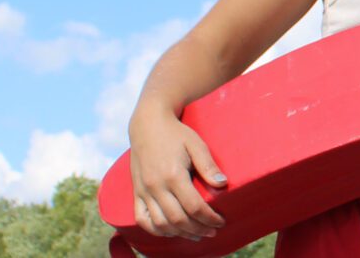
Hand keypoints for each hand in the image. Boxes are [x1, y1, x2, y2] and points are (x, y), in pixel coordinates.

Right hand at [127, 110, 227, 240]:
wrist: (147, 124)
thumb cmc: (176, 133)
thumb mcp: (196, 144)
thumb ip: (208, 165)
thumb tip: (223, 184)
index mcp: (173, 174)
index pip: (194, 206)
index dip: (210, 218)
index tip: (221, 221)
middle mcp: (156, 186)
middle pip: (178, 219)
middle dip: (198, 229)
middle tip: (213, 231)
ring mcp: (144, 191)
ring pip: (161, 224)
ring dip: (180, 233)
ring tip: (197, 234)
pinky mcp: (136, 192)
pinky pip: (142, 219)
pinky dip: (157, 230)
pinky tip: (172, 231)